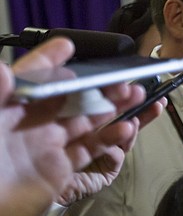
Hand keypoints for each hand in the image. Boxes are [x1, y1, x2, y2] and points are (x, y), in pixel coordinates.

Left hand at [0, 38, 156, 215]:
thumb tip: (1, 70)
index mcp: (9, 109)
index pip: (31, 78)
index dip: (49, 61)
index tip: (66, 46)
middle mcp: (30, 124)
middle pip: (70, 98)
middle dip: (98, 85)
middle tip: (123, 78)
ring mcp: (46, 146)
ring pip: (86, 120)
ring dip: (113, 108)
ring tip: (136, 96)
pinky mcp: (59, 169)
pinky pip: (89, 149)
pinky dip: (110, 139)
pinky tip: (126, 128)